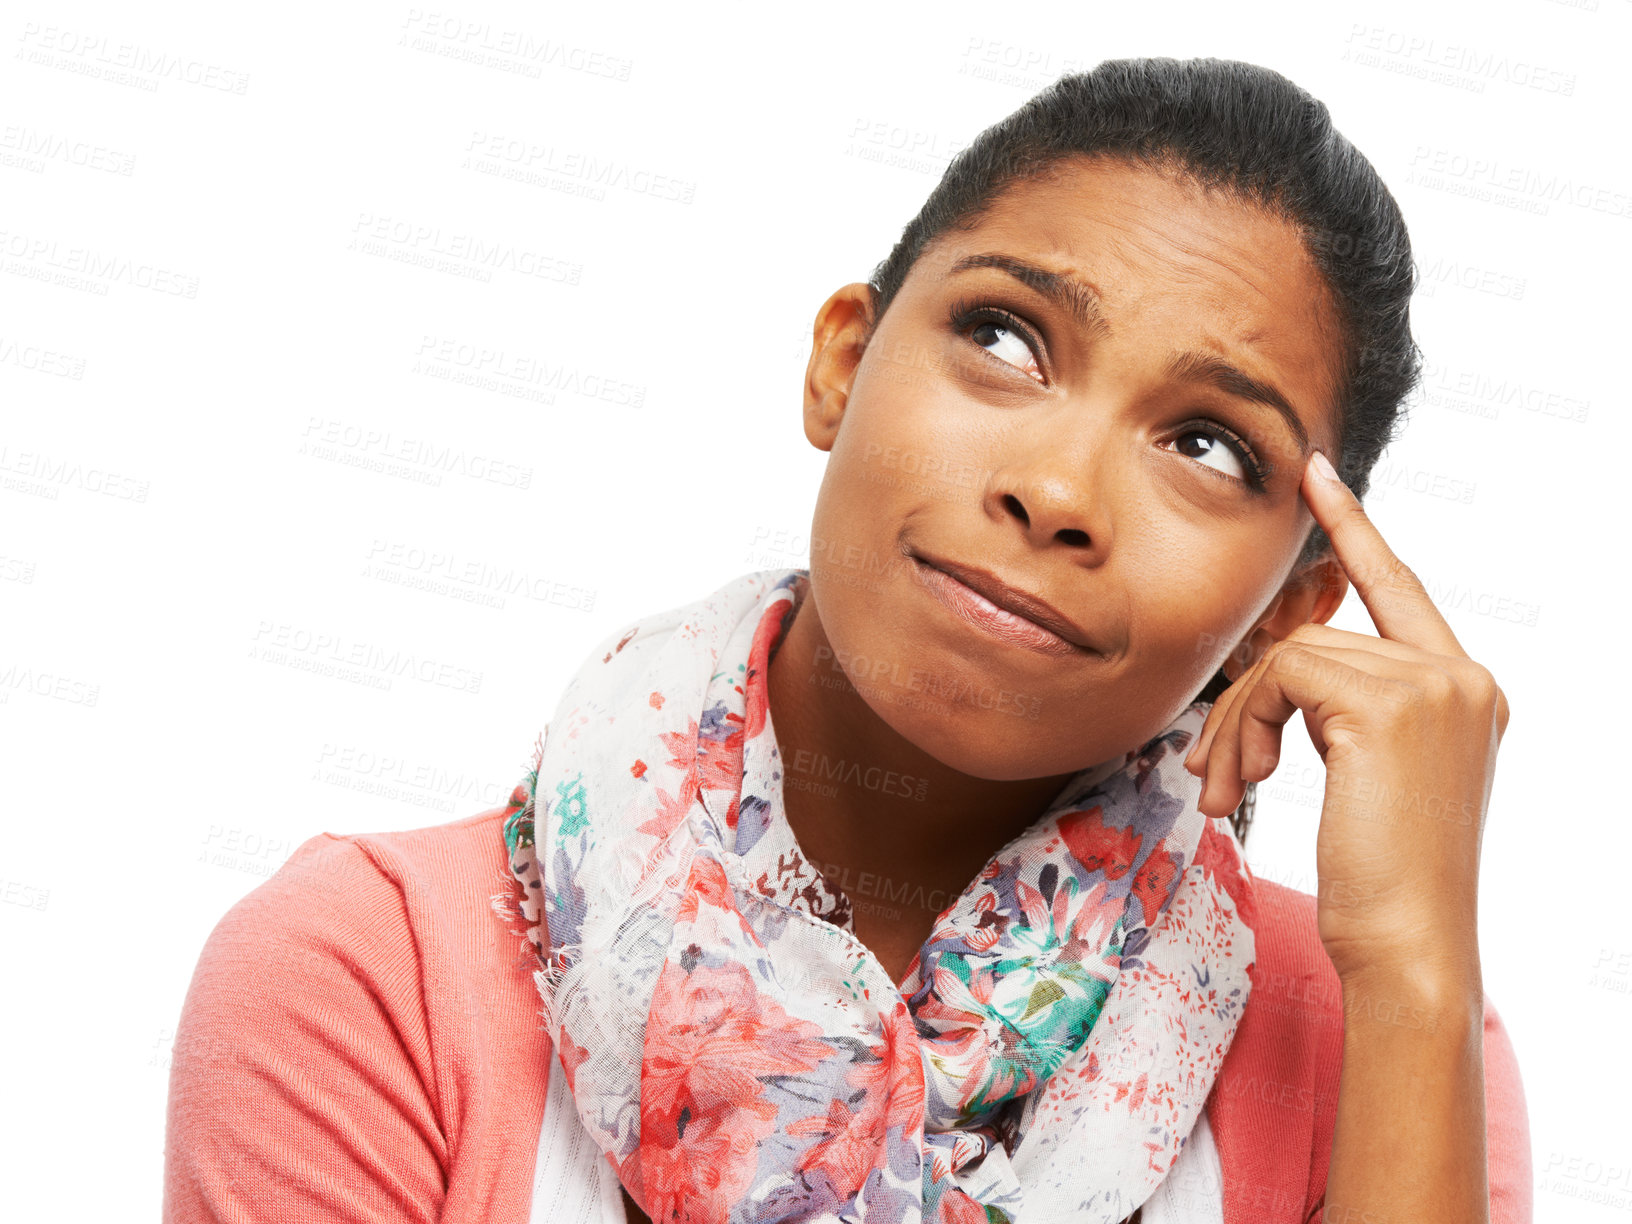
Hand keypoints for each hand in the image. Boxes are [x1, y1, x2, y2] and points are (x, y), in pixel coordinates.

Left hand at [1183, 450, 1509, 983]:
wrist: (1409, 945)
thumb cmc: (1380, 880)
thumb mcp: (1369, 778)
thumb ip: (1346, 712)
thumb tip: (1280, 677)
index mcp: (1463, 691)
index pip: (1398, 589)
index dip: (1353, 530)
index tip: (1313, 475)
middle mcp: (1462, 676)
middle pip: (1314, 641)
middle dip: (1246, 705)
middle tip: (1210, 773)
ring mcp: (1434, 684)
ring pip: (1288, 660)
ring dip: (1236, 728)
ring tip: (1223, 791)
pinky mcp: (1391, 702)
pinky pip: (1279, 678)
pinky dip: (1243, 728)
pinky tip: (1247, 784)